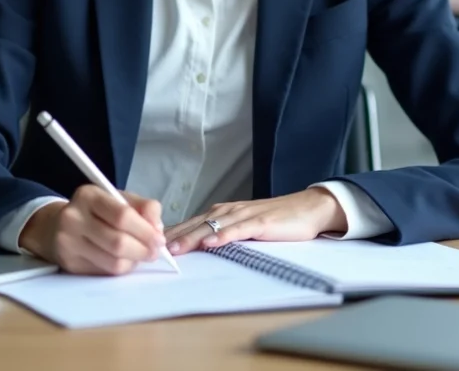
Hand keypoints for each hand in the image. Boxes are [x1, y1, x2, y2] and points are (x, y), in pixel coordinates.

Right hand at [18, 185, 166, 274]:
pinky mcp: (69, 264)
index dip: (145, 230)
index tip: (159, 238)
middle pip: (118, 242)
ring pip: (113, 262)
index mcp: (88, 195)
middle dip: (143, 250)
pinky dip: (121, 268)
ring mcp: (68, 243)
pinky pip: (105, 272)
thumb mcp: (118, 199)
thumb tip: (157, 228)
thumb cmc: (96, 211)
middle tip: (155, 252)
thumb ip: (143, 207)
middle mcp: (73, 218)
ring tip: (139, 255)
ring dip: (134, 261)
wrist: (56, 226)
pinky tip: (123, 260)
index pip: (122, 215)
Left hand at [164, 188, 346, 254]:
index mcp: (222, 212)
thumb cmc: (275, 220)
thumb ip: (222, 234)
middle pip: (195, 224)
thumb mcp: (243, 228)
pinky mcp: (261, 222)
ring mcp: (244, 215)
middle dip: (174, 237)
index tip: (151, 246)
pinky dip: (223, 235)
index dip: (171, 234)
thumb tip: (198, 248)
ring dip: (192, 237)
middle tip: (153, 249)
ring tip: (175, 249)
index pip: (190, 223)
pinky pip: (238, 229)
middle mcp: (228, 210)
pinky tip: (211, 243)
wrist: (307, 209)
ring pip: (212, 226)